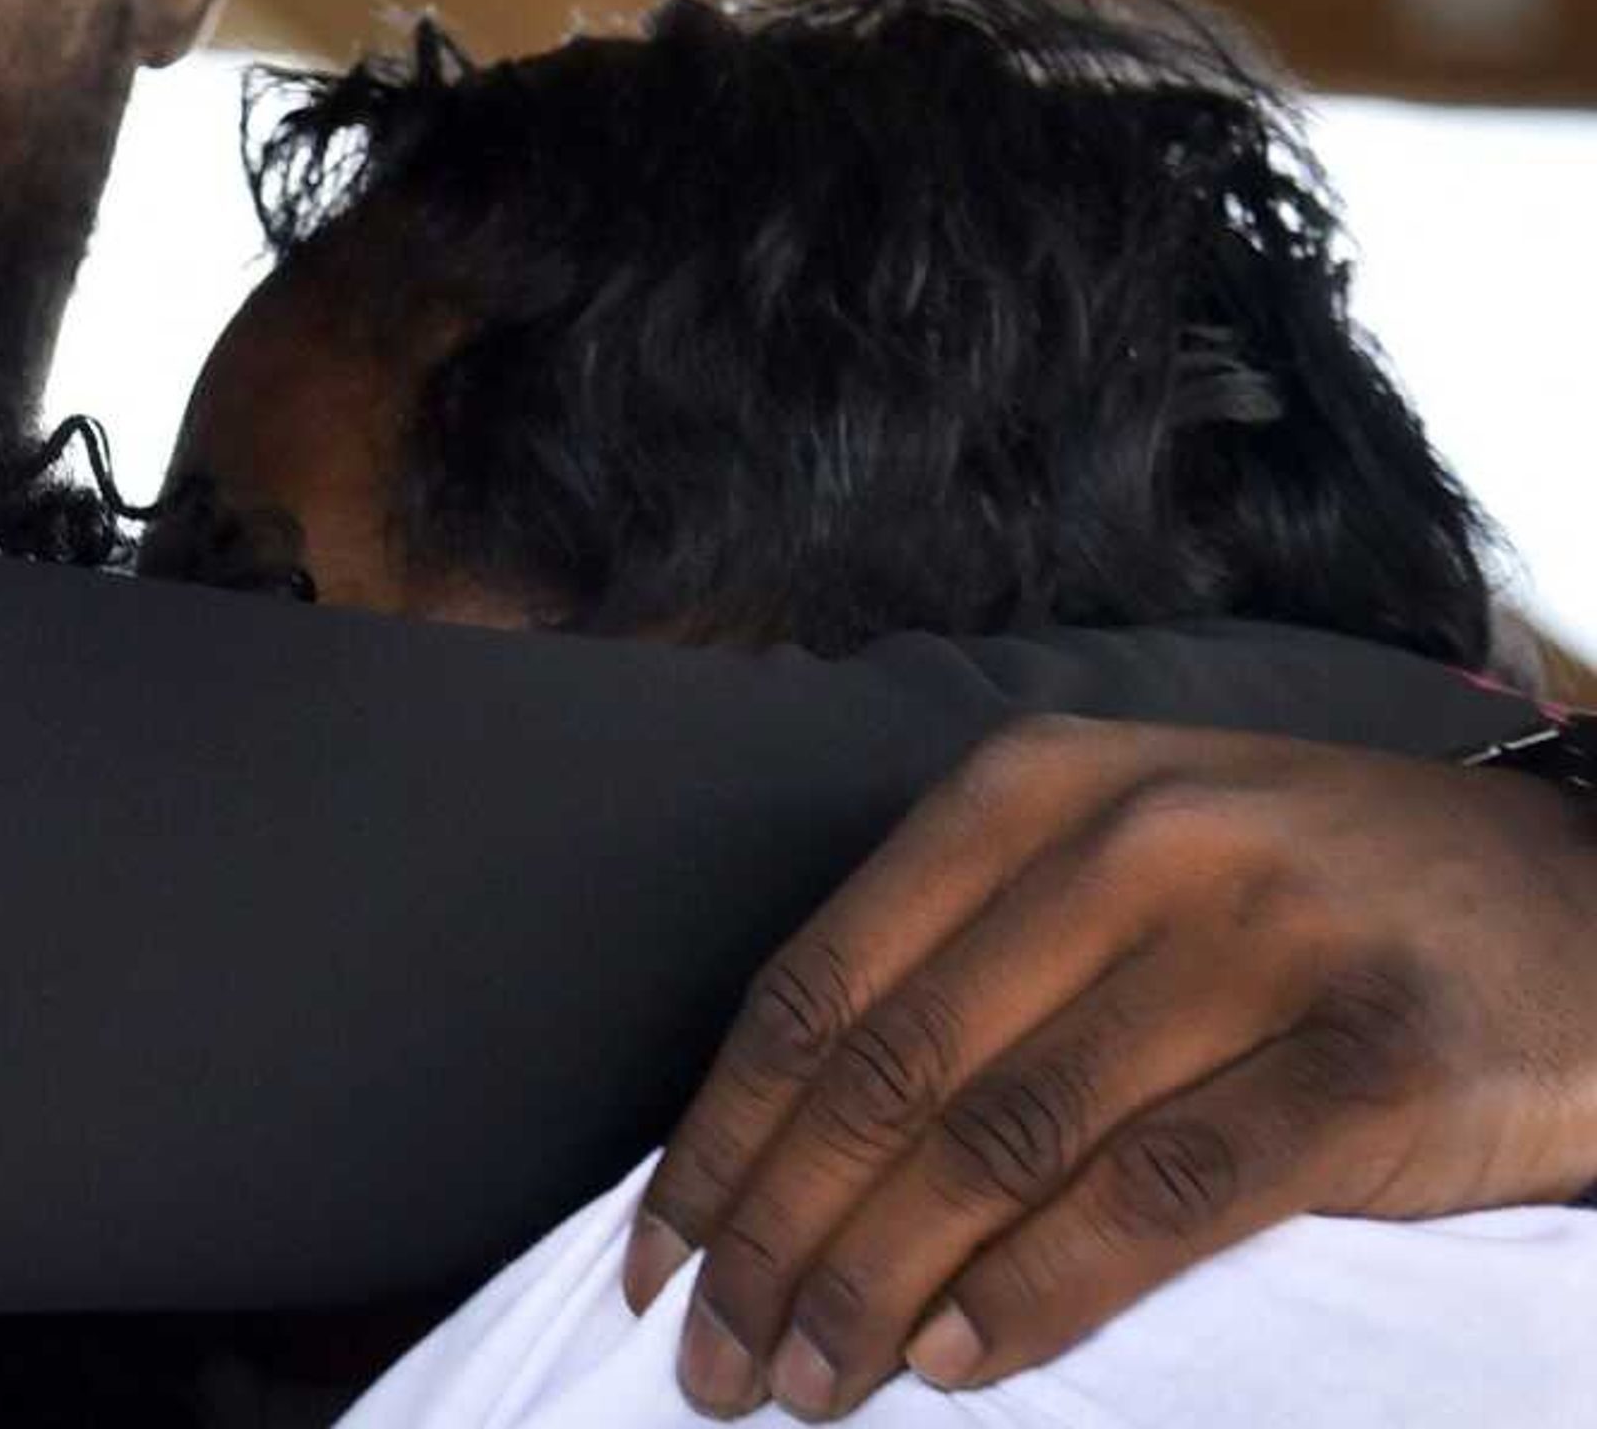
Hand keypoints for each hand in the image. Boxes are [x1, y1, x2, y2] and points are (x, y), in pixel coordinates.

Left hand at [621, 715, 1596, 1420]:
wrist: (1580, 901)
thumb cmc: (1306, 901)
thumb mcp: (1117, 858)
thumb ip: (964, 958)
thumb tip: (778, 1144)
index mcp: (1030, 789)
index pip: (818, 986)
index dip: (720, 1136)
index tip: (654, 1257)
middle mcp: (1128, 843)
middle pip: (886, 1073)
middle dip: (775, 1234)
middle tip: (713, 1359)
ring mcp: (1255, 944)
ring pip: (999, 1142)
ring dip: (878, 1285)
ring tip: (809, 1382)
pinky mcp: (1369, 1062)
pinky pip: (1158, 1194)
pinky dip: (1038, 1292)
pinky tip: (960, 1361)